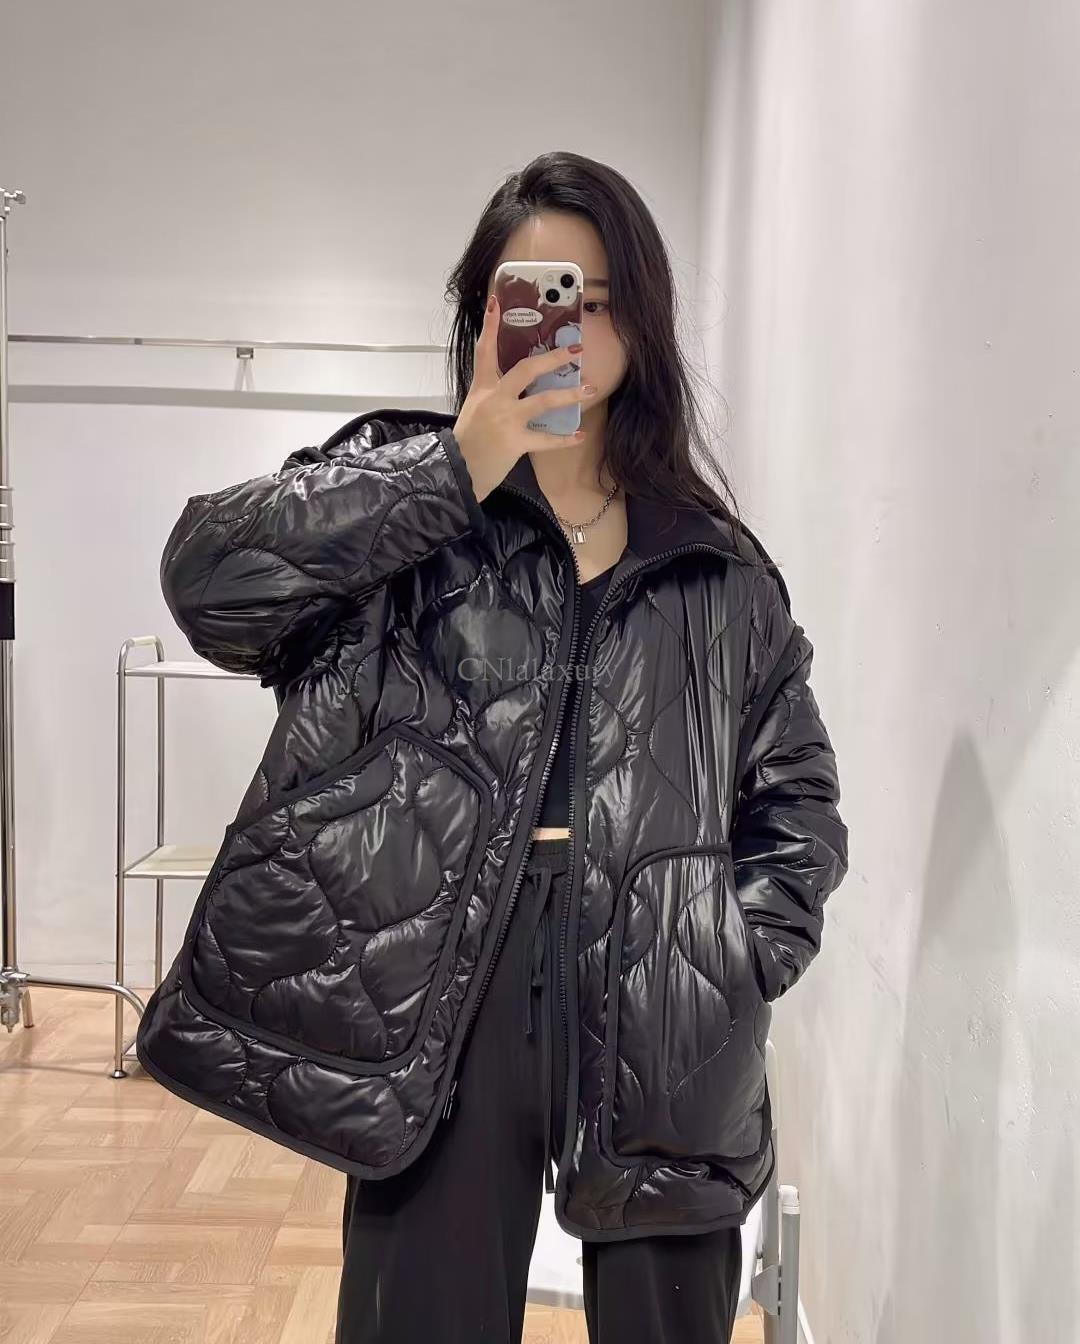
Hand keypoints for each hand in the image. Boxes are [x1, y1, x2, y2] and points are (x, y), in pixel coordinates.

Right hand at [452, 295, 593, 502]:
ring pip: (543, 401)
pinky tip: (580, 435)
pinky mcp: (515, 443)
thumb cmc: (466, 441)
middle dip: (553, 358)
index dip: (490, 326)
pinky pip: (545, 440)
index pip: (485, 351)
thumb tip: (513, 389)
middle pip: (526, 370)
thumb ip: (492, 396)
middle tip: (575, 349)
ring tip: (589, 389)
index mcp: (483, 388)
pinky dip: (564, 439)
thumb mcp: (473, 410)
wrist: (456, 470)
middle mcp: (495, 399)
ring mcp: (506, 420)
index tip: (496, 302)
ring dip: (569, 395)